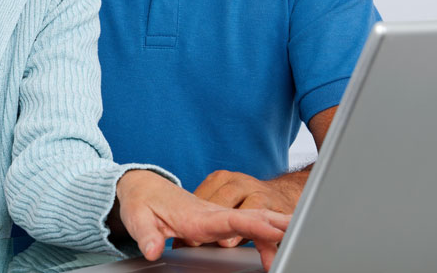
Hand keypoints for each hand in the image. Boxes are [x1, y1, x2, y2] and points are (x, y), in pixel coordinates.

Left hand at [114, 170, 289, 271]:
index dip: (253, 226)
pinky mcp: (221, 218)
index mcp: (196, 215)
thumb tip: (151, 250)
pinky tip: (284, 237)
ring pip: (256, 217)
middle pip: (252, 217)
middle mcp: (213, 212)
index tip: (273, 230)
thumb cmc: (143, 201)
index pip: (230, 220)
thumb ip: (146, 235)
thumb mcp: (138, 218)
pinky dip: (270, 228)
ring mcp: (219, 214)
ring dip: (278, 227)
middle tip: (299, 237)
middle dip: (277, 226)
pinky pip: (251, 221)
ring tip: (299, 239)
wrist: (146, 185)